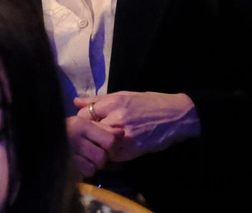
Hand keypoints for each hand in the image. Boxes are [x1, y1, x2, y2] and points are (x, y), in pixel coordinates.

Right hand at [65, 113, 119, 177]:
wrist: (41, 137)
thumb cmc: (66, 129)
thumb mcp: (84, 124)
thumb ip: (104, 128)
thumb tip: (122, 133)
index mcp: (82, 125)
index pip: (110, 140)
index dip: (112, 146)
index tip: (106, 146)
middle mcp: (75, 139)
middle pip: (102, 157)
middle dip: (101, 158)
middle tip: (93, 154)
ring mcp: (69, 154)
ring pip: (93, 168)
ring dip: (91, 166)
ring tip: (84, 158)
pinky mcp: (65, 166)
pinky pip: (83, 174)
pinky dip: (82, 171)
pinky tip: (77, 164)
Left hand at [73, 92, 199, 162]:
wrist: (175, 116)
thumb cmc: (149, 103)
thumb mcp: (124, 95)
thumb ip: (98, 100)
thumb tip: (76, 101)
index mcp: (113, 103)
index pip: (84, 115)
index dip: (84, 120)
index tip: (88, 122)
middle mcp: (116, 119)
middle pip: (90, 132)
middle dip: (89, 134)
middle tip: (94, 134)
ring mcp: (124, 137)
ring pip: (100, 146)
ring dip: (100, 145)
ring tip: (105, 140)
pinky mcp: (132, 151)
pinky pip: (112, 157)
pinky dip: (111, 153)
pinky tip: (116, 147)